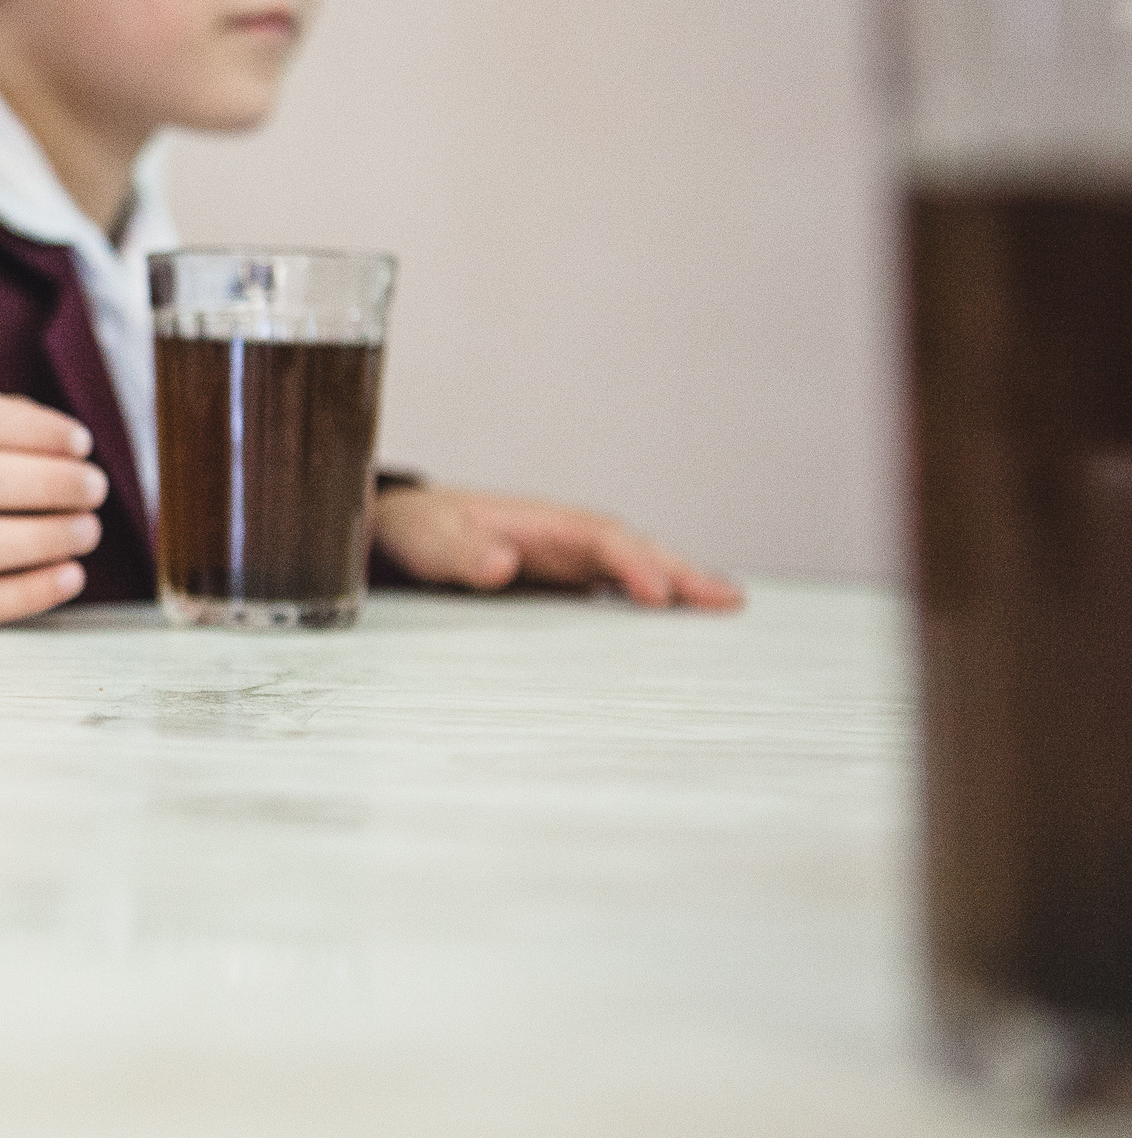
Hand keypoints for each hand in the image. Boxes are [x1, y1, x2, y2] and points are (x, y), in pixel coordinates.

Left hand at [370, 486, 744, 610]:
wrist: (409, 526)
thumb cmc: (423, 530)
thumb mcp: (432, 542)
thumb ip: (463, 553)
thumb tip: (503, 563)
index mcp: (542, 522)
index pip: (601, 540)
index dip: (632, 565)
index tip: (657, 594)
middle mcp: (567, 536)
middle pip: (635, 549)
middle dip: (680, 571)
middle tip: (727, 600)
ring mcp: (572, 556)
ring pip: (637, 564)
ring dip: (680, 582)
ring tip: (728, 604)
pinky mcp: (568, 577)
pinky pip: (621, 583)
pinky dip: (656, 594)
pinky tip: (684, 615)